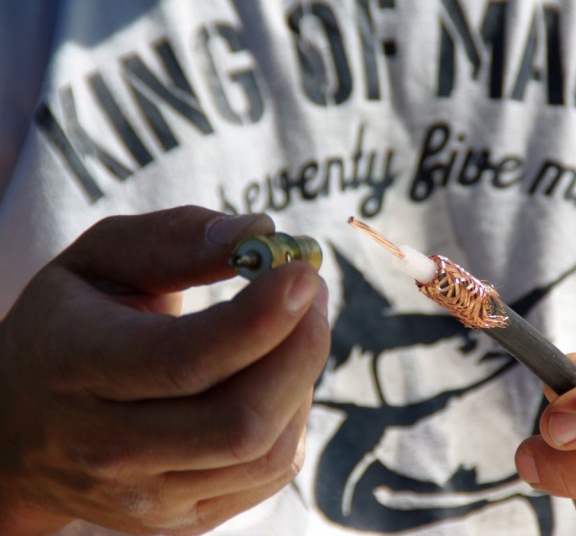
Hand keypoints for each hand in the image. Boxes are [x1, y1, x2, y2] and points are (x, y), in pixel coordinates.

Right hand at [0, 206, 329, 534]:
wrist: (19, 431)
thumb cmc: (69, 325)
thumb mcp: (99, 259)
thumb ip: (176, 238)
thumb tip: (262, 232)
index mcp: (76, 367)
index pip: (184, 360)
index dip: (261, 319)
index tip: (304, 272)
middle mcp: (108, 449)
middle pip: (239, 420)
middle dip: (301, 349)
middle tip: (312, 292)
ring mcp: (147, 497)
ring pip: (266, 452)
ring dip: (303, 381)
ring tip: (297, 328)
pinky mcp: (183, 519)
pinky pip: (269, 474)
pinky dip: (293, 417)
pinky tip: (277, 377)